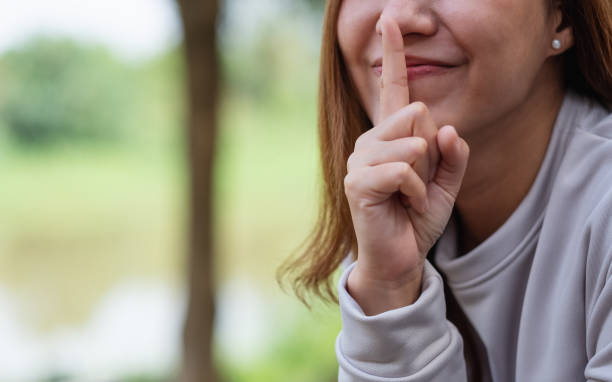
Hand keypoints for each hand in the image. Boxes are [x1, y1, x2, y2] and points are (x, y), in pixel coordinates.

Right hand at [344, 15, 469, 314]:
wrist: (400, 256)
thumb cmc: (417, 217)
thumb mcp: (446, 185)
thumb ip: (452, 156)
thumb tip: (446, 128)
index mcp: (390, 137)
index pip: (393, 90)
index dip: (394, 55)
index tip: (391, 22)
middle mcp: (370, 141)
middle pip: (416, 112)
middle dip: (430, 151)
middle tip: (418, 183)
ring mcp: (360, 160)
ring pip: (411, 141)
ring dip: (424, 176)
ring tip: (410, 198)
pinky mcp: (358, 182)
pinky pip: (403, 170)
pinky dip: (417, 191)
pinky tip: (405, 205)